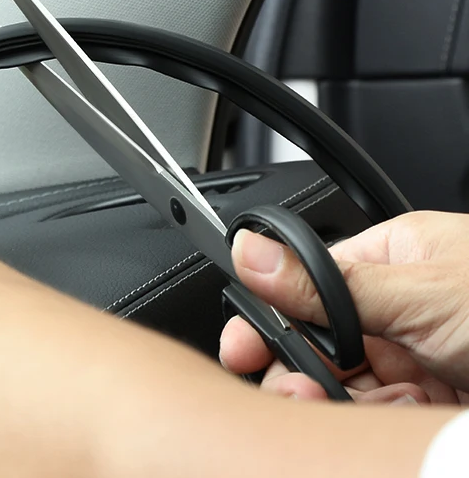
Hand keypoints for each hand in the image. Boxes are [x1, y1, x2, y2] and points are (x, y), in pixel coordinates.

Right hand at [219, 211, 468, 404]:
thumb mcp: (421, 295)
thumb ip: (329, 284)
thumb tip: (250, 252)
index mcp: (389, 260)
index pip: (303, 288)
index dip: (270, 321)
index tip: (241, 350)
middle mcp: (398, 308)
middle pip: (317, 345)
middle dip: (304, 372)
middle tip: (298, 392)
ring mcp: (417, 358)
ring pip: (345, 388)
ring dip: (349, 402)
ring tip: (372, 406)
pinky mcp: (431, 402)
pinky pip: (379, 417)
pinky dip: (384, 420)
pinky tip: (406, 413)